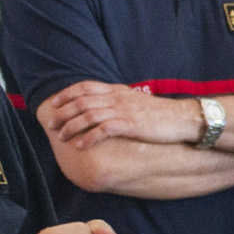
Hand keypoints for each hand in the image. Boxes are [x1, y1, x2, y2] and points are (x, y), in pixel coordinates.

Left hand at [38, 81, 198, 150]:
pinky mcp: (130, 125)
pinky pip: (103, 130)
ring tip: (62, 137)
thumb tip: (102, 108)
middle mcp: (117, 98)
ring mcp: (123, 111)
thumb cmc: (159, 114)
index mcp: (117, 91)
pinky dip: (88, 137)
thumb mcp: (135, 102)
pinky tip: (80, 146)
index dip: (66, 94)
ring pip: (89, 115)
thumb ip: (117, 102)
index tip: (54, 104)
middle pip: (82, 101)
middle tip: (52, 124)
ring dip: (72, 126)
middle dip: (63, 113)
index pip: (85, 87)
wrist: (181, 119)